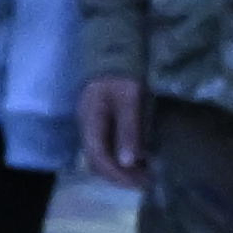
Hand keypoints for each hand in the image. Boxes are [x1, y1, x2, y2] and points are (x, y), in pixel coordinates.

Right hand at [76, 73, 147, 187]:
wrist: (114, 49)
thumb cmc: (123, 74)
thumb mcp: (130, 100)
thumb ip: (128, 130)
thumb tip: (128, 163)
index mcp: (91, 123)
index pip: (99, 158)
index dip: (117, 175)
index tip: (141, 183)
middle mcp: (87, 127)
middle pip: (97, 161)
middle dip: (119, 176)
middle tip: (146, 182)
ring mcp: (92, 125)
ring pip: (101, 155)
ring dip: (120, 168)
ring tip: (144, 173)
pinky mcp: (100, 121)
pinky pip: (107, 146)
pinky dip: (122, 157)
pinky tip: (138, 157)